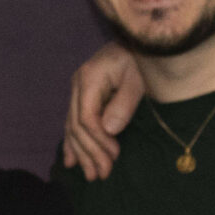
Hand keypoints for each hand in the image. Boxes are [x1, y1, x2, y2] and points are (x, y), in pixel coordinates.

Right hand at [61, 42, 143, 179]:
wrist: (141, 40)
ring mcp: (78, 90)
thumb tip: (109, 129)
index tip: (114, 156)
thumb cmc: (142, 58)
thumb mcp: (139, 78)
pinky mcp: (83, 95)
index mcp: (89, 78)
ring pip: (73, 127)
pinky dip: (73, 143)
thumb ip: (124, 103)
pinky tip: (71, 160)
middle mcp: (78, 84)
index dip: (99, 141)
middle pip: (77, 126)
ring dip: (82, 153)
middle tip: (102, 174)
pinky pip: (74, 123)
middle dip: (90, 153)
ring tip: (90, 175)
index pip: (87, 118)